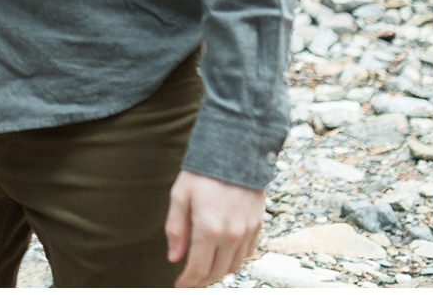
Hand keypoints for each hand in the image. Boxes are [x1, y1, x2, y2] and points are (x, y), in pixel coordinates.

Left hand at [164, 170, 263, 287]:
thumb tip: (174, 257)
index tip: (179, 286)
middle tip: (190, 280)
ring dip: (219, 272)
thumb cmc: (203, 171)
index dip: (188, 281)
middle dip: (202, 280)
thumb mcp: (180, 195)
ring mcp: (248, 231)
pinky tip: (223, 254)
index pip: (198, 268)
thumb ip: (175, 228)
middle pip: (218, 273)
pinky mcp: (258, 225)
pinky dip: (234, 260)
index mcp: (209, 228)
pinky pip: (247, 254)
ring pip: (234, 266)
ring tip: (204, 269)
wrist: (236, 151)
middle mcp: (232, 235)